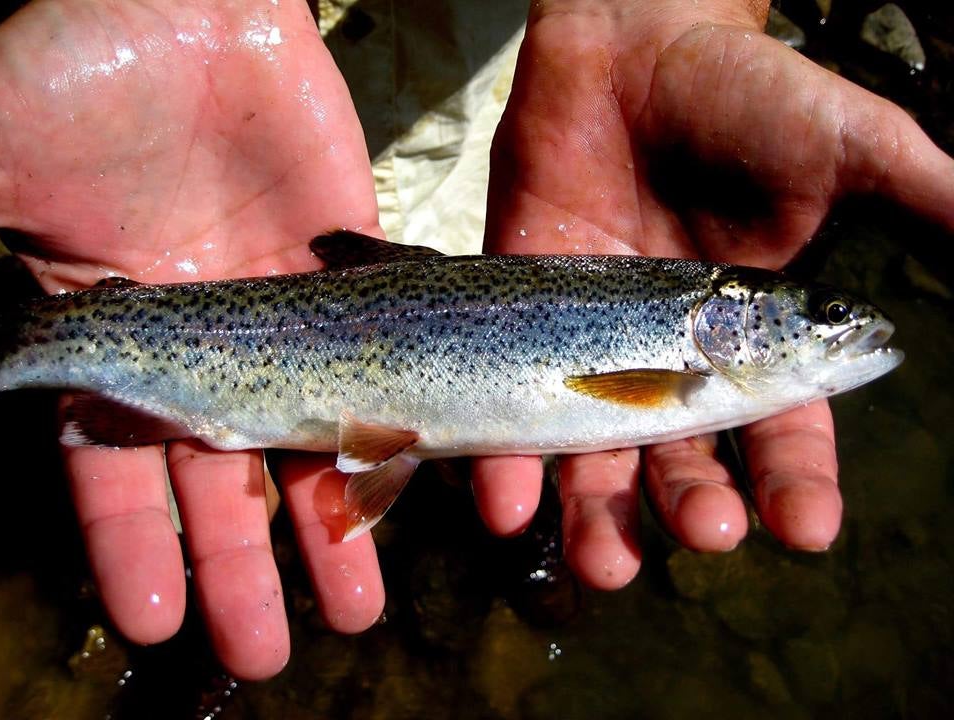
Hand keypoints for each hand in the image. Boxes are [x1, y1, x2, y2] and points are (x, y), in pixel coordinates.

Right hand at [0, 0, 386, 678]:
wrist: (188, 1)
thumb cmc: (79, 68)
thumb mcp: (0, 158)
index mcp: (119, 336)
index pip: (119, 467)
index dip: (135, 545)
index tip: (159, 621)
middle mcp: (206, 338)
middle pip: (225, 474)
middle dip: (243, 564)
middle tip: (266, 650)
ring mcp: (288, 309)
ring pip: (313, 434)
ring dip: (329, 521)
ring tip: (350, 606)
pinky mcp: (358, 268)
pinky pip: (385, 356)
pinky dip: (398, 415)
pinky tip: (414, 477)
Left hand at [476, 0, 953, 585]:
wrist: (631, 49)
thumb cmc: (747, 95)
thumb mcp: (850, 146)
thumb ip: (921, 202)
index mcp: (751, 344)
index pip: (780, 435)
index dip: (796, 483)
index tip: (806, 528)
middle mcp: (670, 362)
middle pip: (682, 461)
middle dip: (694, 505)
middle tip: (707, 536)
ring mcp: (590, 349)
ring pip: (595, 455)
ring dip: (597, 516)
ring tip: (603, 563)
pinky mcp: (524, 324)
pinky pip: (510, 404)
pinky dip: (504, 461)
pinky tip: (505, 506)